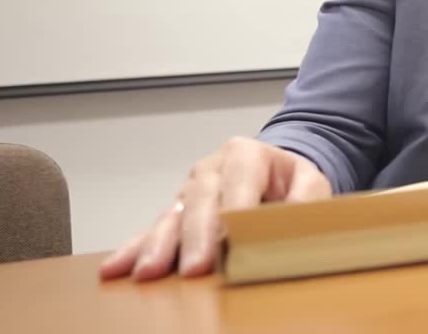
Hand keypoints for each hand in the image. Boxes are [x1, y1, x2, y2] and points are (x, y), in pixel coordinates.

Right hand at [98, 137, 330, 280]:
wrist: (275, 176)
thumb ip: (308, 198)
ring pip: (171, 217)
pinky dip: (134, 250)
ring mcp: (189, 191)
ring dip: (158, 246)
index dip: (233, 210)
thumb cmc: (292, 182)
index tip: (230, 239)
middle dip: (195, 236)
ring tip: (148, 273)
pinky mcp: (176, 214)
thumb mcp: (311, 182)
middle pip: (200, 201)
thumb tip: (297, 218)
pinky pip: (152, 231)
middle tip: (194, 268)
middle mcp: (210, 169)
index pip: (239, 181)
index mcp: (246, 153)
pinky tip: (115, 269)